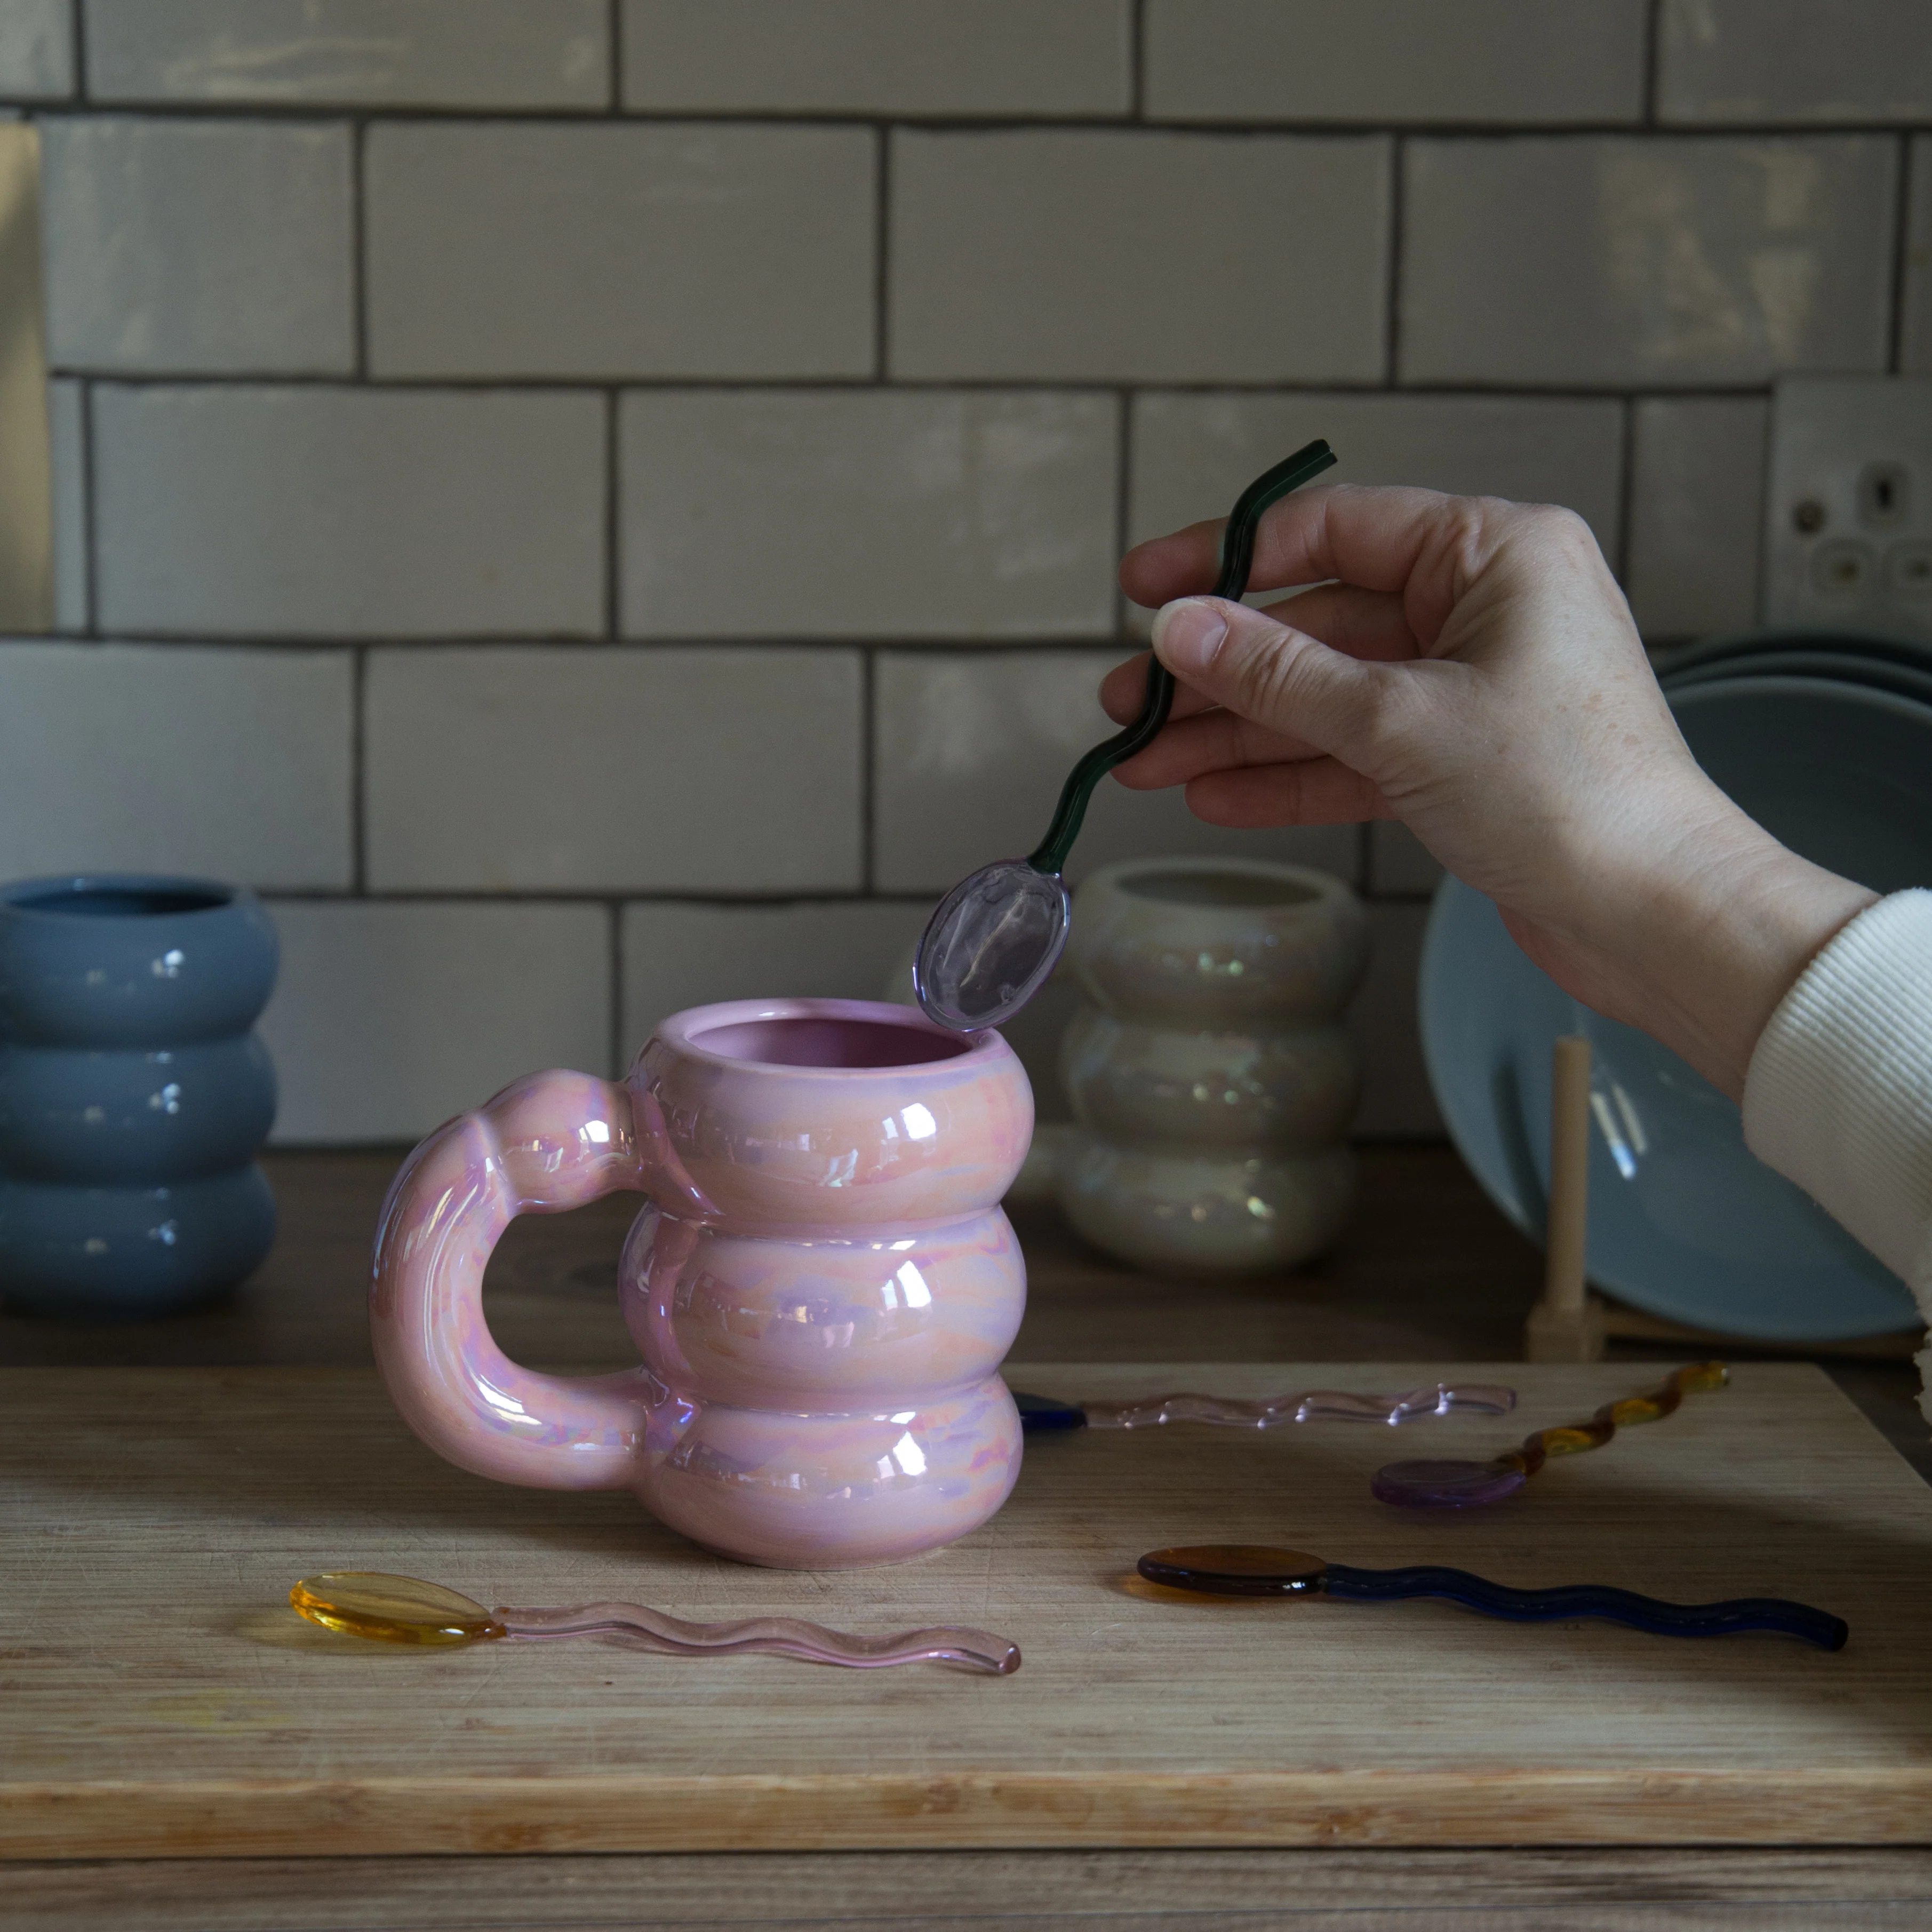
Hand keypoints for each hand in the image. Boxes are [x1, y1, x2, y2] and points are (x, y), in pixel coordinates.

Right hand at [1105, 483, 1875, 1096]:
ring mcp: (1473, 687)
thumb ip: (1280, 673)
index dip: (1225, 559)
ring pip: (1329, 696)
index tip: (1142, 586)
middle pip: (1319, 624)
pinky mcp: (1464, 761)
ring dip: (1239, 733)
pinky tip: (1213, 795)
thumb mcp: (1398, 719)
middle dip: (1221, 673)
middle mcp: (1484, 607)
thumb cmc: (1564, 792)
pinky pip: (1357, 753)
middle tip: (1129, 705)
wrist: (1654, 915)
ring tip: (1144, 764)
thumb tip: (1178, 628)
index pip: (1333, 531)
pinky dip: (1290, 776)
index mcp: (1492, 553)